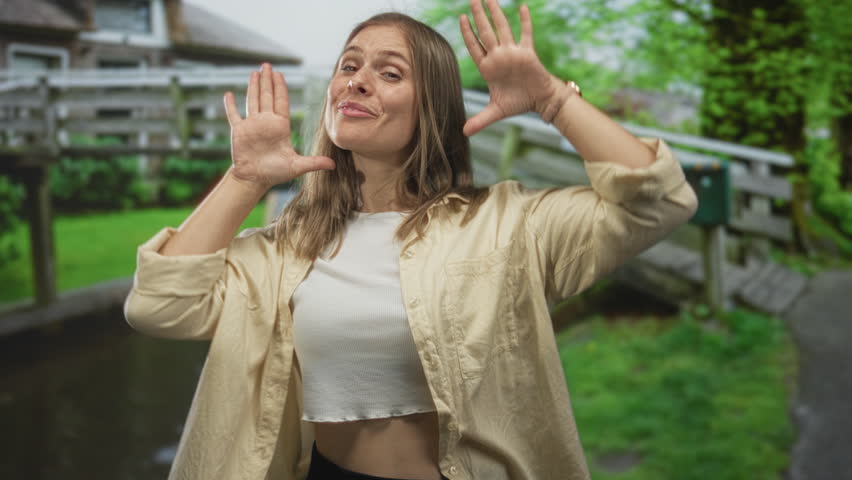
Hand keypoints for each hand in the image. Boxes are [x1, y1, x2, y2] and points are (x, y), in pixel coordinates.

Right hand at [224, 64, 334, 191]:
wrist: (255, 180)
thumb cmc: (276, 173)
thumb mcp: (297, 166)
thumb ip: (313, 163)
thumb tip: (333, 165)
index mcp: (280, 126)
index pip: (281, 102)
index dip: (280, 87)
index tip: (279, 74)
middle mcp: (266, 122)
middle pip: (267, 96)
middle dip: (268, 80)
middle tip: (267, 65)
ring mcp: (252, 125)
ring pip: (252, 101)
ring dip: (253, 87)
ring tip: (254, 73)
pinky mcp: (239, 131)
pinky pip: (234, 115)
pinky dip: (230, 105)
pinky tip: (228, 94)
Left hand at [459, 0, 560, 135]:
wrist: (539, 100)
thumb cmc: (518, 102)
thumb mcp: (496, 112)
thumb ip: (480, 120)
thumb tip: (463, 133)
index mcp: (489, 67)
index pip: (475, 46)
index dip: (468, 33)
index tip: (461, 18)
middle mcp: (499, 56)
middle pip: (486, 32)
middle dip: (478, 16)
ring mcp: (513, 52)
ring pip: (502, 29)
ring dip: (496, 13)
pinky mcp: (527, 52)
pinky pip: (525, 34)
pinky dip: (524, 21)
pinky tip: (522, 7)